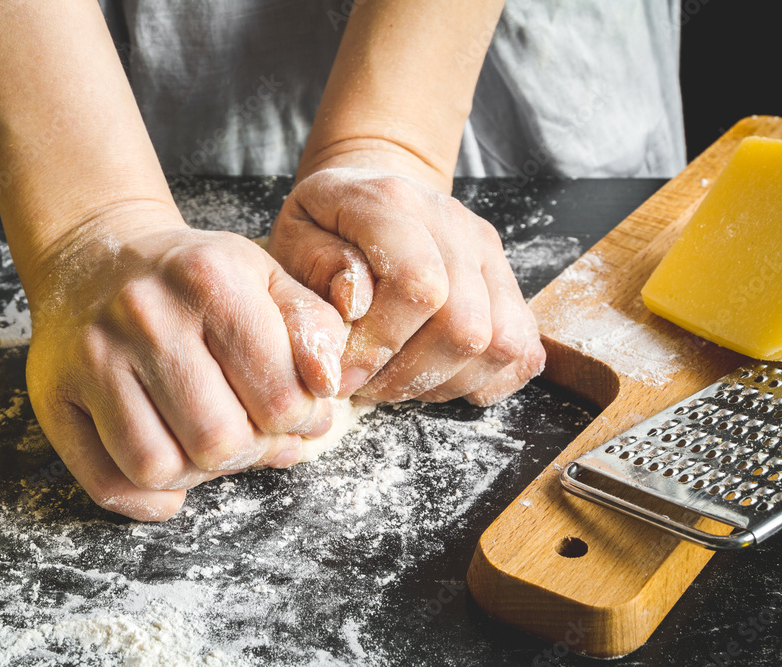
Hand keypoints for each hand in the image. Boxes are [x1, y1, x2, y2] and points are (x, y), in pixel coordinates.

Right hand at [24, 202, 345, 520]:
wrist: (97, 254)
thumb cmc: (193, 277)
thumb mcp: (264, 276)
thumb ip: (313, 327)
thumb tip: (328, 386)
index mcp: (210, 280)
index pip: (280, 397)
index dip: (302, 422)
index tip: (295, 414)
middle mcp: (144, 315)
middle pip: (219, 440)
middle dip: (249, 450)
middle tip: (251, 430)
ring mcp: (93, 358)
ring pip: (160, 468)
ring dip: (197, 474)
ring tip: (206, 442)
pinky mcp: (54, 395)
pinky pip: (107, 482)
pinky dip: (147, 498)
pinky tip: (170, 469)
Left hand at [267, 167, 544, 405]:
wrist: (372, 187)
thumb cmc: (325, 225)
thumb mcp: (294, 238)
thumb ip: (317, 270)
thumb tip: (354, 308)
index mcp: (394, 203)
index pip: (417, 285)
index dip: (378, 346)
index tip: (342, 375)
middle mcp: (454, 223)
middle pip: (465, 324)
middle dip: (409, 375)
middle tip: (366, 385)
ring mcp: (489, 252)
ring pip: (500, 343)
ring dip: (444, 382)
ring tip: (398, 381)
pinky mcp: (508, 283)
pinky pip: (523, 351)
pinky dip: (485, 381)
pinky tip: (438, 376)